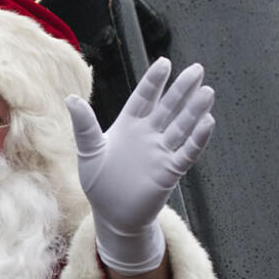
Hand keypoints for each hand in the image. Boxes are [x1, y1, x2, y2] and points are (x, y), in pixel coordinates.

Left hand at [66, 57, 215, 274]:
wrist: (113, 216)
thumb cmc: (100, 183)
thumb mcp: (89, 152)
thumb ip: (84, 125)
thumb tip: (70, 98)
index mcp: (129, 126)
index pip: (144, 98)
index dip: (154, 82)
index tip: (165, 62)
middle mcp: (149, 135)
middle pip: (168, 107)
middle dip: (182, 89)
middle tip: (197, 69)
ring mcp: (161, 152)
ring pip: (181, 126)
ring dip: (194, 110)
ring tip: (207, 91)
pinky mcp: (169, 171)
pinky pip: (186, 152)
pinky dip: (197, 139)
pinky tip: (208, 123)